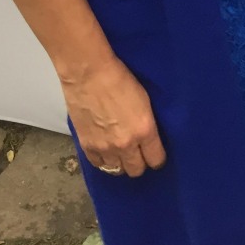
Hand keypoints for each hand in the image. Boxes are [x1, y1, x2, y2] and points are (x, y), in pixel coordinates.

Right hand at [60, 53, 166, 177]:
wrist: (89, 74)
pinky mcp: (87, 146)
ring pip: (117, 171)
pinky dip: (103, 160)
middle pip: (136, 170)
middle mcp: (126, 145)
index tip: (156, 155)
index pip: (156, 159)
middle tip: (138, 153)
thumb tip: (147, 136)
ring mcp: (105, 148)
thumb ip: (146, 123)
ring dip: (121, 163)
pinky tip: (105, 151)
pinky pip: (98, 165)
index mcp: (144, 130)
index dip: (157, 158)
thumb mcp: (144, 100)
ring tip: (120, 153)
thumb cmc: (120, 78)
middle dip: (140, 163)